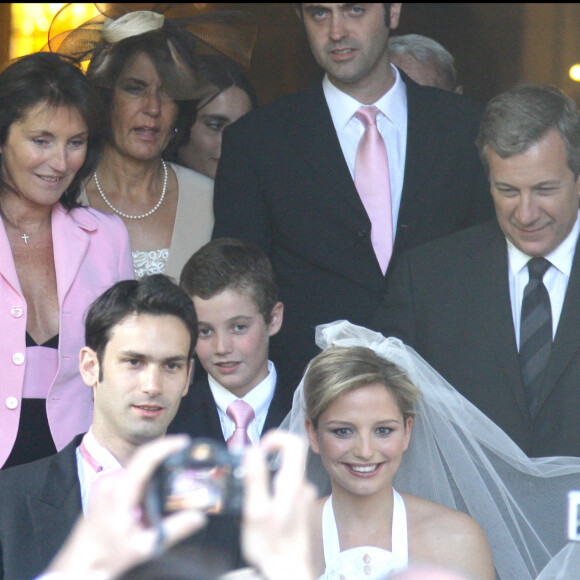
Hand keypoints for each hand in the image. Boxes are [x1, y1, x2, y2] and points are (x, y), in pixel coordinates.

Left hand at [46, 436, 205, 579]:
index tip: (185, 442)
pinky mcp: (107, 492)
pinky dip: (148, 478)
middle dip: (167, 455)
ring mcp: (108, 486)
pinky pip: (132, 477)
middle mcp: (113, 484)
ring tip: (178, 473)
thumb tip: (200, 517)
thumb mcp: (144, 547)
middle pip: (144, 460)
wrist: (78, 565)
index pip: (145, 458)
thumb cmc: (108, 557)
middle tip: (189, 458)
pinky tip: (159, 491)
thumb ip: (173, 531)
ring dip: (157, 468)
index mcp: (121, 493)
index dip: (166, 446)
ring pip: (139, 469)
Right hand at [241, 430, 316, 579]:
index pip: (293, 442)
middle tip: (249, 476)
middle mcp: (303, 487)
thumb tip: (252, 451)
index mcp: (293, 483)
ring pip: (285, 474)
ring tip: (253, 500)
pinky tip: (263, 512)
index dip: (274, 438)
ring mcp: (304, 497)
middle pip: (288, 456)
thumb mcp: (255, 511)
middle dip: (266, 460)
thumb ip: (255, 478)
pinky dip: (273, 492)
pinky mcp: (301, 508)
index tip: (258, 450)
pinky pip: (286, 488)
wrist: (288, 573)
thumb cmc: (271, 547)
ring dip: (268, 479)